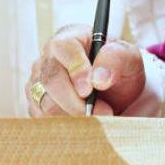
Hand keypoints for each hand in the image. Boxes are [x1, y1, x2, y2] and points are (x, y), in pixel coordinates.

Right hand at [26, 25, 145, 116]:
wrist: (113, 91)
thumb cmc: (118, 69)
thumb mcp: (128, 58)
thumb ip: (116, 59)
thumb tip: (99, 78)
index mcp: (69, 38)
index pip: (63, 48)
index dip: (75, 69)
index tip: (90, 90)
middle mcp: (48, 58)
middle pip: (50, 80)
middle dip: (76, 102)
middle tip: (103, 111)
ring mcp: (38, 81)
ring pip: (46, 104)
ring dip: (74, 116)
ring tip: (98, 115)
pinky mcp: (36, 104)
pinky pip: (43, 119)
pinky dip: (66, 126)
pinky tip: (84, 121)